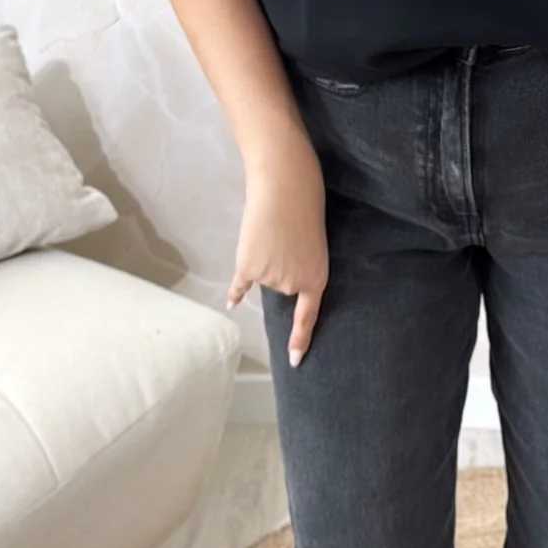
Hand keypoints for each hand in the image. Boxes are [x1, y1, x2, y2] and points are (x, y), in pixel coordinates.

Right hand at [227, 136, 328, 367]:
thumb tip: (274, 275)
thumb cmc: (307, 205)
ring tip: (272, 230)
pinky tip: (231, 303)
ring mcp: (269, 278)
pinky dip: (235, 292)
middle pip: (282, 285)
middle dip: (283, 264)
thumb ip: (300, 263)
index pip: (308, 317)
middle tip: (287, 237)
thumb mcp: (314, 241)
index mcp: (317, 280)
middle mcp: (293, 285)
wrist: (286, 187)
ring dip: (264, 257)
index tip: (295, 361)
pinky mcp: (248, 267)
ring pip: (263, 275)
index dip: (301, 340)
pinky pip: (240, 285)